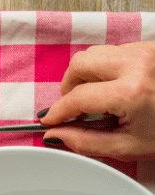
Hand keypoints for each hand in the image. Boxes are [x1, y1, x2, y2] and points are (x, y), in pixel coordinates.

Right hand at [41, 42, 154, 160]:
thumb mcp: (128, 146)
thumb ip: (86, 142)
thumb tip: (57, 135)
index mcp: (131, 92)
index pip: (77, 97)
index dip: (58, 112)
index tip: (49, 121)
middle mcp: (138, 64)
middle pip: (80, 63)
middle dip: (68, 86)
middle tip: (72, 107)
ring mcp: (147, 51)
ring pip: (97, 54)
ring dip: (87, 76)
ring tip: (94, 99)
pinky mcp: (151, 47)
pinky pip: (116, 52)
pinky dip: (106, 70)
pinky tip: (114, 89)